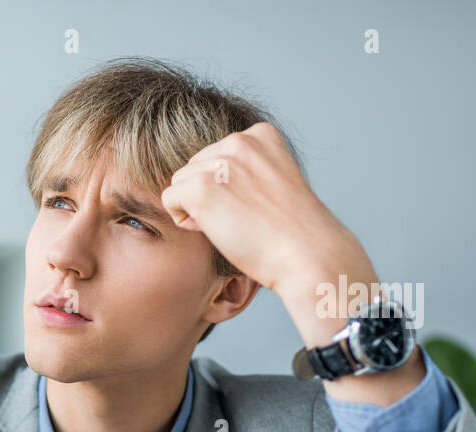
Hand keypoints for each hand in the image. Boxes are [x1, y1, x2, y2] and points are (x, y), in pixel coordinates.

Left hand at [160, 121, 377, 344]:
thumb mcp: (272, 180)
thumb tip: (205, 175)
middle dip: (208, 195)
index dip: (226, 187)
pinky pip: (170, 199)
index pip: (217, 155)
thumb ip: (244, 169)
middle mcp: (239, 140)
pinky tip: (216, 230)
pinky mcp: (201, 187)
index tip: (254, 205)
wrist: (305, 253)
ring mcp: (220, 163)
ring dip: (196, 208)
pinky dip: (184, 220)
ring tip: (233, 224)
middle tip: (242, 219)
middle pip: (194, 166)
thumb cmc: (290, 229)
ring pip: (180, 182)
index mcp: (260, 134)